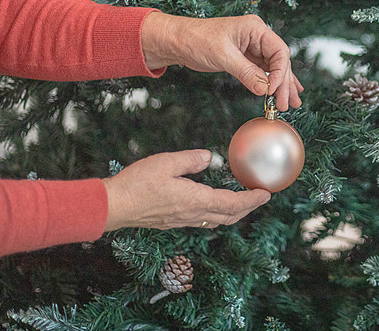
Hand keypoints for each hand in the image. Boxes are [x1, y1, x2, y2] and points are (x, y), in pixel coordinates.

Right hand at [102, 149, 270, 230]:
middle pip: (229, 216)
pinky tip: (214, 206)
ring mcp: (182, 221)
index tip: (266, 194)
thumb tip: (209, 157)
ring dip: (233, 213)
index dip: (252, 200)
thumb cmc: (137, 183)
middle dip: (248, 208)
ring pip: (217, 221)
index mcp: (195, 200)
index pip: (232, 204)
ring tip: (242, 202)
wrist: (112, 207)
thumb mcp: (166, 163)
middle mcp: (192, 214)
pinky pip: (203, 221)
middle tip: (260, 198)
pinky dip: (217, 214)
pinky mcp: (172, 222)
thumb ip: (191, 160)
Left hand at [142, 12, 302, 110]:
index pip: (279, 51)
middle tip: (284, 104)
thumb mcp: (223, 56)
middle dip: (284, 84)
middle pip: (280, 61)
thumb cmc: (196, 39)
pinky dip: (272, 83)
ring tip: (291, 103)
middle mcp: (257, 37)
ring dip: (282, 86)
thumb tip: (265, 90)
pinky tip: (282, 92)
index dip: (281, 72)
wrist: (176, 41)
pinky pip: (264, 72)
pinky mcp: (245, 58)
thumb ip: (247, 73)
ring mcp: (253, 48)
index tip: (274, 90)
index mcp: (255, 29)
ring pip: (274, 68)